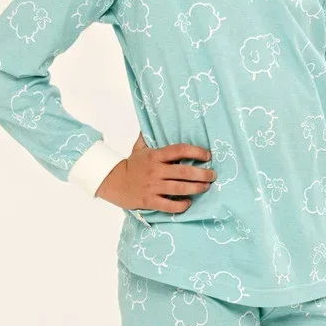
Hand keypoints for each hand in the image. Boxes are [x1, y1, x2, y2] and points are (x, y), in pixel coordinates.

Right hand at [96, 132, 215, 212]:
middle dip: (202, 174)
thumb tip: (151, 121)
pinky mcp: (149, 201)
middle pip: (183, 171)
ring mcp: (153, 187)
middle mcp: (155, 170)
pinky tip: (188, 202)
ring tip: (205, 187)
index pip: (179, 150)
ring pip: (179, 188)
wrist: (113, 182)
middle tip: (212, 175)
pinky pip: (169, 205)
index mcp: (155, 156)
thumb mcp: (139, 147)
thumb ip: (148, 135)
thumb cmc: (131, 165)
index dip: (196, 151)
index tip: (207, 155)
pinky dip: (181, 205)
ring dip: (196, 188)